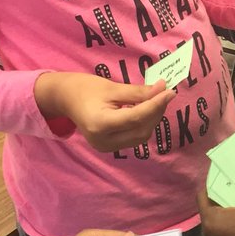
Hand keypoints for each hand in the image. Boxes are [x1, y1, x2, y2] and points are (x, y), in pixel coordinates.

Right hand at [34, 71, 174, 152]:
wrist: (64, 99)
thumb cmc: (85, 89)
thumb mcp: (113, 88)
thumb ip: (138, 92)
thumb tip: (163, 89)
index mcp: (100, 124)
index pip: (137, 117)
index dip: (156, 105)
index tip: (170, 92)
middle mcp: (103, 141)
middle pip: (141, 130)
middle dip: (156, 112)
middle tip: (164, 93)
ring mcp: (106, 147)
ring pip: (140, 136)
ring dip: (152, 119)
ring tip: (155, 100)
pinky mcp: (109, 148)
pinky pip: (133, 138)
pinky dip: (143, 124)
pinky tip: (144, 110)